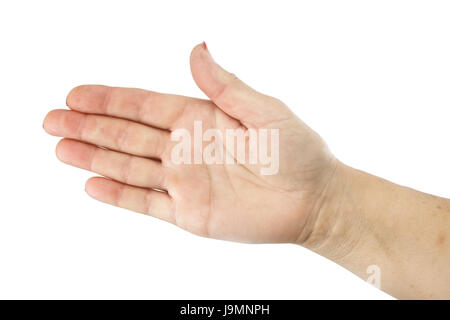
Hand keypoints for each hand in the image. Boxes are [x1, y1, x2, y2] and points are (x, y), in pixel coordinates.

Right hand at [43, 43, 336, 243]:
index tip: (76, 94)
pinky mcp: (189, 214)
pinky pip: (147, 203)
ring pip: (129, 168)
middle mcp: (185, 148)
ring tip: (60, 147)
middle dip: (89, 125)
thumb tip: (196, 48)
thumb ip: (224, 85)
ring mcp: (184, 182)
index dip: (109, 100)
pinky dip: (119, 196)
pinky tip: (92, 184)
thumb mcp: (263, 110)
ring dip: (93, 157)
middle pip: (127, 135)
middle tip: (51, 119)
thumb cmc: (297, 152)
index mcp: (200, 118)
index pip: (144, 106)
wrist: (314, 200)